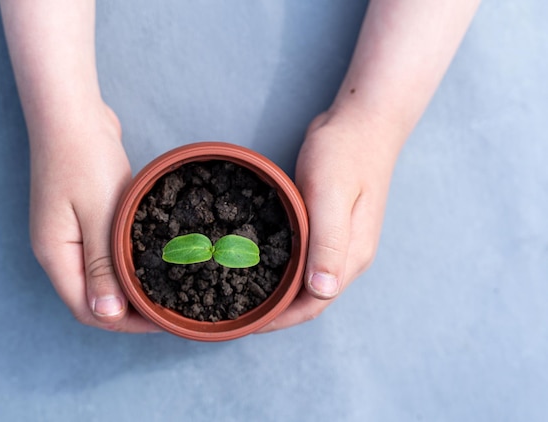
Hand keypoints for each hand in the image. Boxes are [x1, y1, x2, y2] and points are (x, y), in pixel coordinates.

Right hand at [29, 103, 160, 332]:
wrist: (73, 114)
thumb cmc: (84, 158)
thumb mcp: (98, 214)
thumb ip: (102, 265)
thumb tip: (107, 315)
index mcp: (55, 254)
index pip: (87, 309)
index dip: (124, 322)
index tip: (160, 321)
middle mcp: (58, 250)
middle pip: (92, 298)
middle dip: (129, 310)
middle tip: (168, 309)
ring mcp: (68, 234)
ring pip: (100, 276)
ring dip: (129, 287)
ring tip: (164, 291)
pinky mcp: (81, 219)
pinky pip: (103, 253)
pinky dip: (125, 263)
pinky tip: (149, 262)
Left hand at [257, 110, 397, 331]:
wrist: (362, 121)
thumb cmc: (345, 153)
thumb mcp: (331, 194)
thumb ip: (328, 241)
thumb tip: (321, 290)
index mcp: (350, 255)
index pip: (313, 304)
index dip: (278, 320)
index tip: (243, 325)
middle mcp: (347, 256)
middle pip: (308, 300)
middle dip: (273, 312)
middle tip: (232, 314)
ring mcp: (339, 241)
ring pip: (304, 281)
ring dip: (276, 293)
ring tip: (239, 296)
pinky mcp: (329, 226)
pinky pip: (303, 258)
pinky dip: (281, 269)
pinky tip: (259, 264)